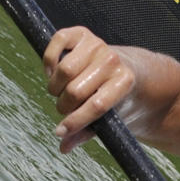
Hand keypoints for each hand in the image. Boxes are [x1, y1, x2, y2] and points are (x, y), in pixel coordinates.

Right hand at [42, 26, 138, 152]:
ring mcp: (98, 45)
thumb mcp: (111, 118)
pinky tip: (52, 72)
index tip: (60, 131)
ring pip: (64, 70)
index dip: (75, 121)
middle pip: (75, 91)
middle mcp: (113, 61)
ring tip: (60, 92)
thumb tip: (63, 147)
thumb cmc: (118, 99)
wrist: (130, 70)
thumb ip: (87, 131)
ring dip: (55, 86)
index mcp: (125, 83)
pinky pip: (57, 41)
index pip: (96, 106)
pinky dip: (49, 59)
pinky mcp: (83, 33)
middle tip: (65, 108)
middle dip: (65, 105)